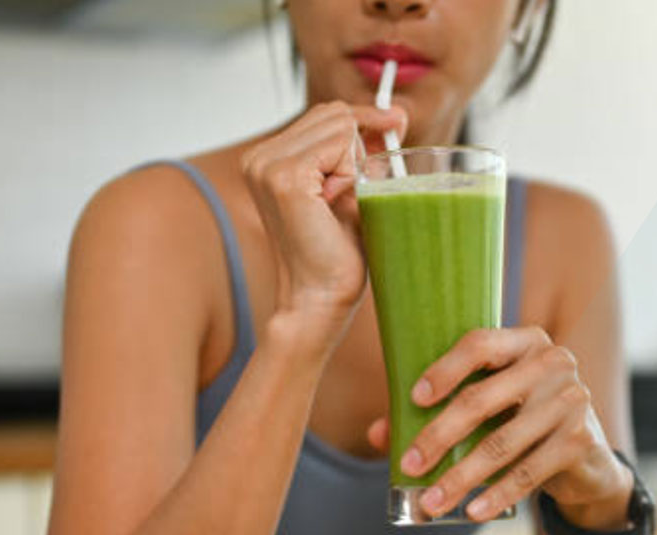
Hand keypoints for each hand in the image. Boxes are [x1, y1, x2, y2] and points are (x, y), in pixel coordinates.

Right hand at [242, 101, 406, 335]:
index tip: (397, 122)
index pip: (326, 114)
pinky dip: (349, 172)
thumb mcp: (350, 190)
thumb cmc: (336, 255)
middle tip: (353, 191)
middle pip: (334, 113)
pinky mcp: (284, 177)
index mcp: (267, 158)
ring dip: (353, 162)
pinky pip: (339, 144)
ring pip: (339, 125)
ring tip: (337, 204)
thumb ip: (360, 153)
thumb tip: (395, 114)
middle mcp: (259, 157)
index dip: (364, 121)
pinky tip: (334, 203)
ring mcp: (267, 165)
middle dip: (358, 145)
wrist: (321, 298)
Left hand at [367, 327, 633, 528]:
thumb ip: (435, 413)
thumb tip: (377, 434)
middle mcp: (552, 362)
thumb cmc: (521, 420)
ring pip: (501, 442)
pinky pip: (528, 472)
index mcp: (524, 342)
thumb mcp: (486, 409)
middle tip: (409, 465)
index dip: (444, 370)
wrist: (586, 458)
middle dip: (438, 436)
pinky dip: (497, 495)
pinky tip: (472, 512)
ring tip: (432, 501)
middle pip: (482, 398)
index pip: (479, 345)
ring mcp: (570, 400)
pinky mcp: (579, 440)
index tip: (414, 399)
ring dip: (461, 476)